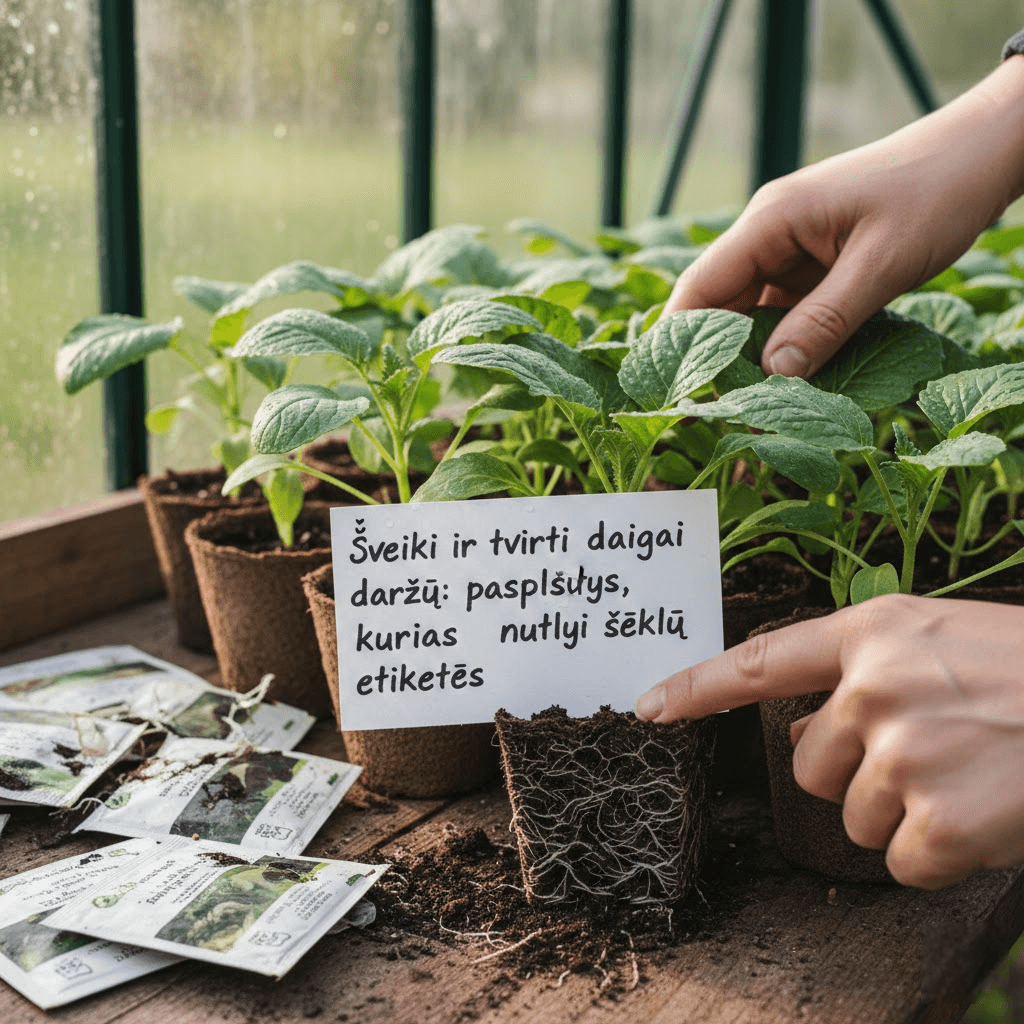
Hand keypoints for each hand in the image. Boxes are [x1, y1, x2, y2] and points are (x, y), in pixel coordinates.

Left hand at [635, 595, 1023, 888]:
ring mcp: (904, 752)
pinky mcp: (938, 820)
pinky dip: (941, 855)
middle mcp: (876, 686)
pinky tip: (986, 816)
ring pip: (855, 818)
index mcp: (873, 633)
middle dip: (856, 774)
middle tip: (932, 753)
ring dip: (904, 813)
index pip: (760, 661)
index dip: (696, 686)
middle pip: (810, 766)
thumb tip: (800, 729)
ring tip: (969, 774)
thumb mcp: (939, 645)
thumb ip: (863, 678)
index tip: (647, 707)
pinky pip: (903, 861)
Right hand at [664, 56, 1023, 377]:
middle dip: (718, 360)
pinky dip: (787, 348)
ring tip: (757, 408)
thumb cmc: (938, 191)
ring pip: (751, 317)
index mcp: (770, 221)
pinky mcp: (815, 268)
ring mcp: (791, 252)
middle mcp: (769, 235)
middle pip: (718, 307)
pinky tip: (794, 381)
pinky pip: (786, 315)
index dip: (680, 343)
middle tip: (725, 415)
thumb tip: (773, 375)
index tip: (679, 393)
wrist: (984, 152)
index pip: (699, 288)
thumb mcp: (882, 264)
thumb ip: (825, 321)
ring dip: (754, 360)